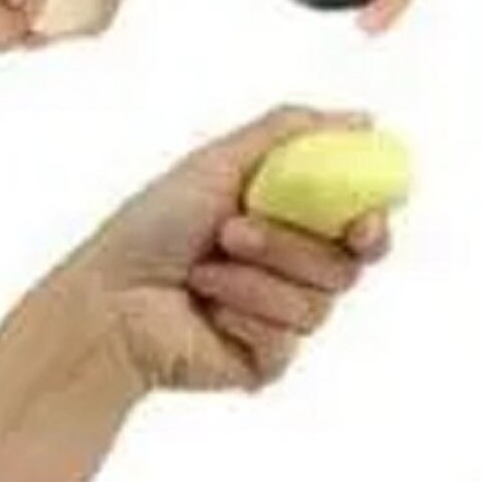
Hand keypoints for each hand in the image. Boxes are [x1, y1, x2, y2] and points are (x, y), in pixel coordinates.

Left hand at [71, 106, 391, 392]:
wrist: (109, 298)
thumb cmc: (152, 226)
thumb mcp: (219, 161)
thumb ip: (291, 133)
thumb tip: (363, 120)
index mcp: (289, 221)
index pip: (359, 226)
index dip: (373, 225)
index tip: (366, 221)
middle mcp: (292, 271)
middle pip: (346, 265)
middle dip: (290, 246)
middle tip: (236, 231)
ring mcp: (281, 319)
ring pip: (318, 303)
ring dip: (254, 280)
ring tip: (203, 269)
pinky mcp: (266, 361)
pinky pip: (287, 340)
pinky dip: (242, 316)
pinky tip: (207, 310)